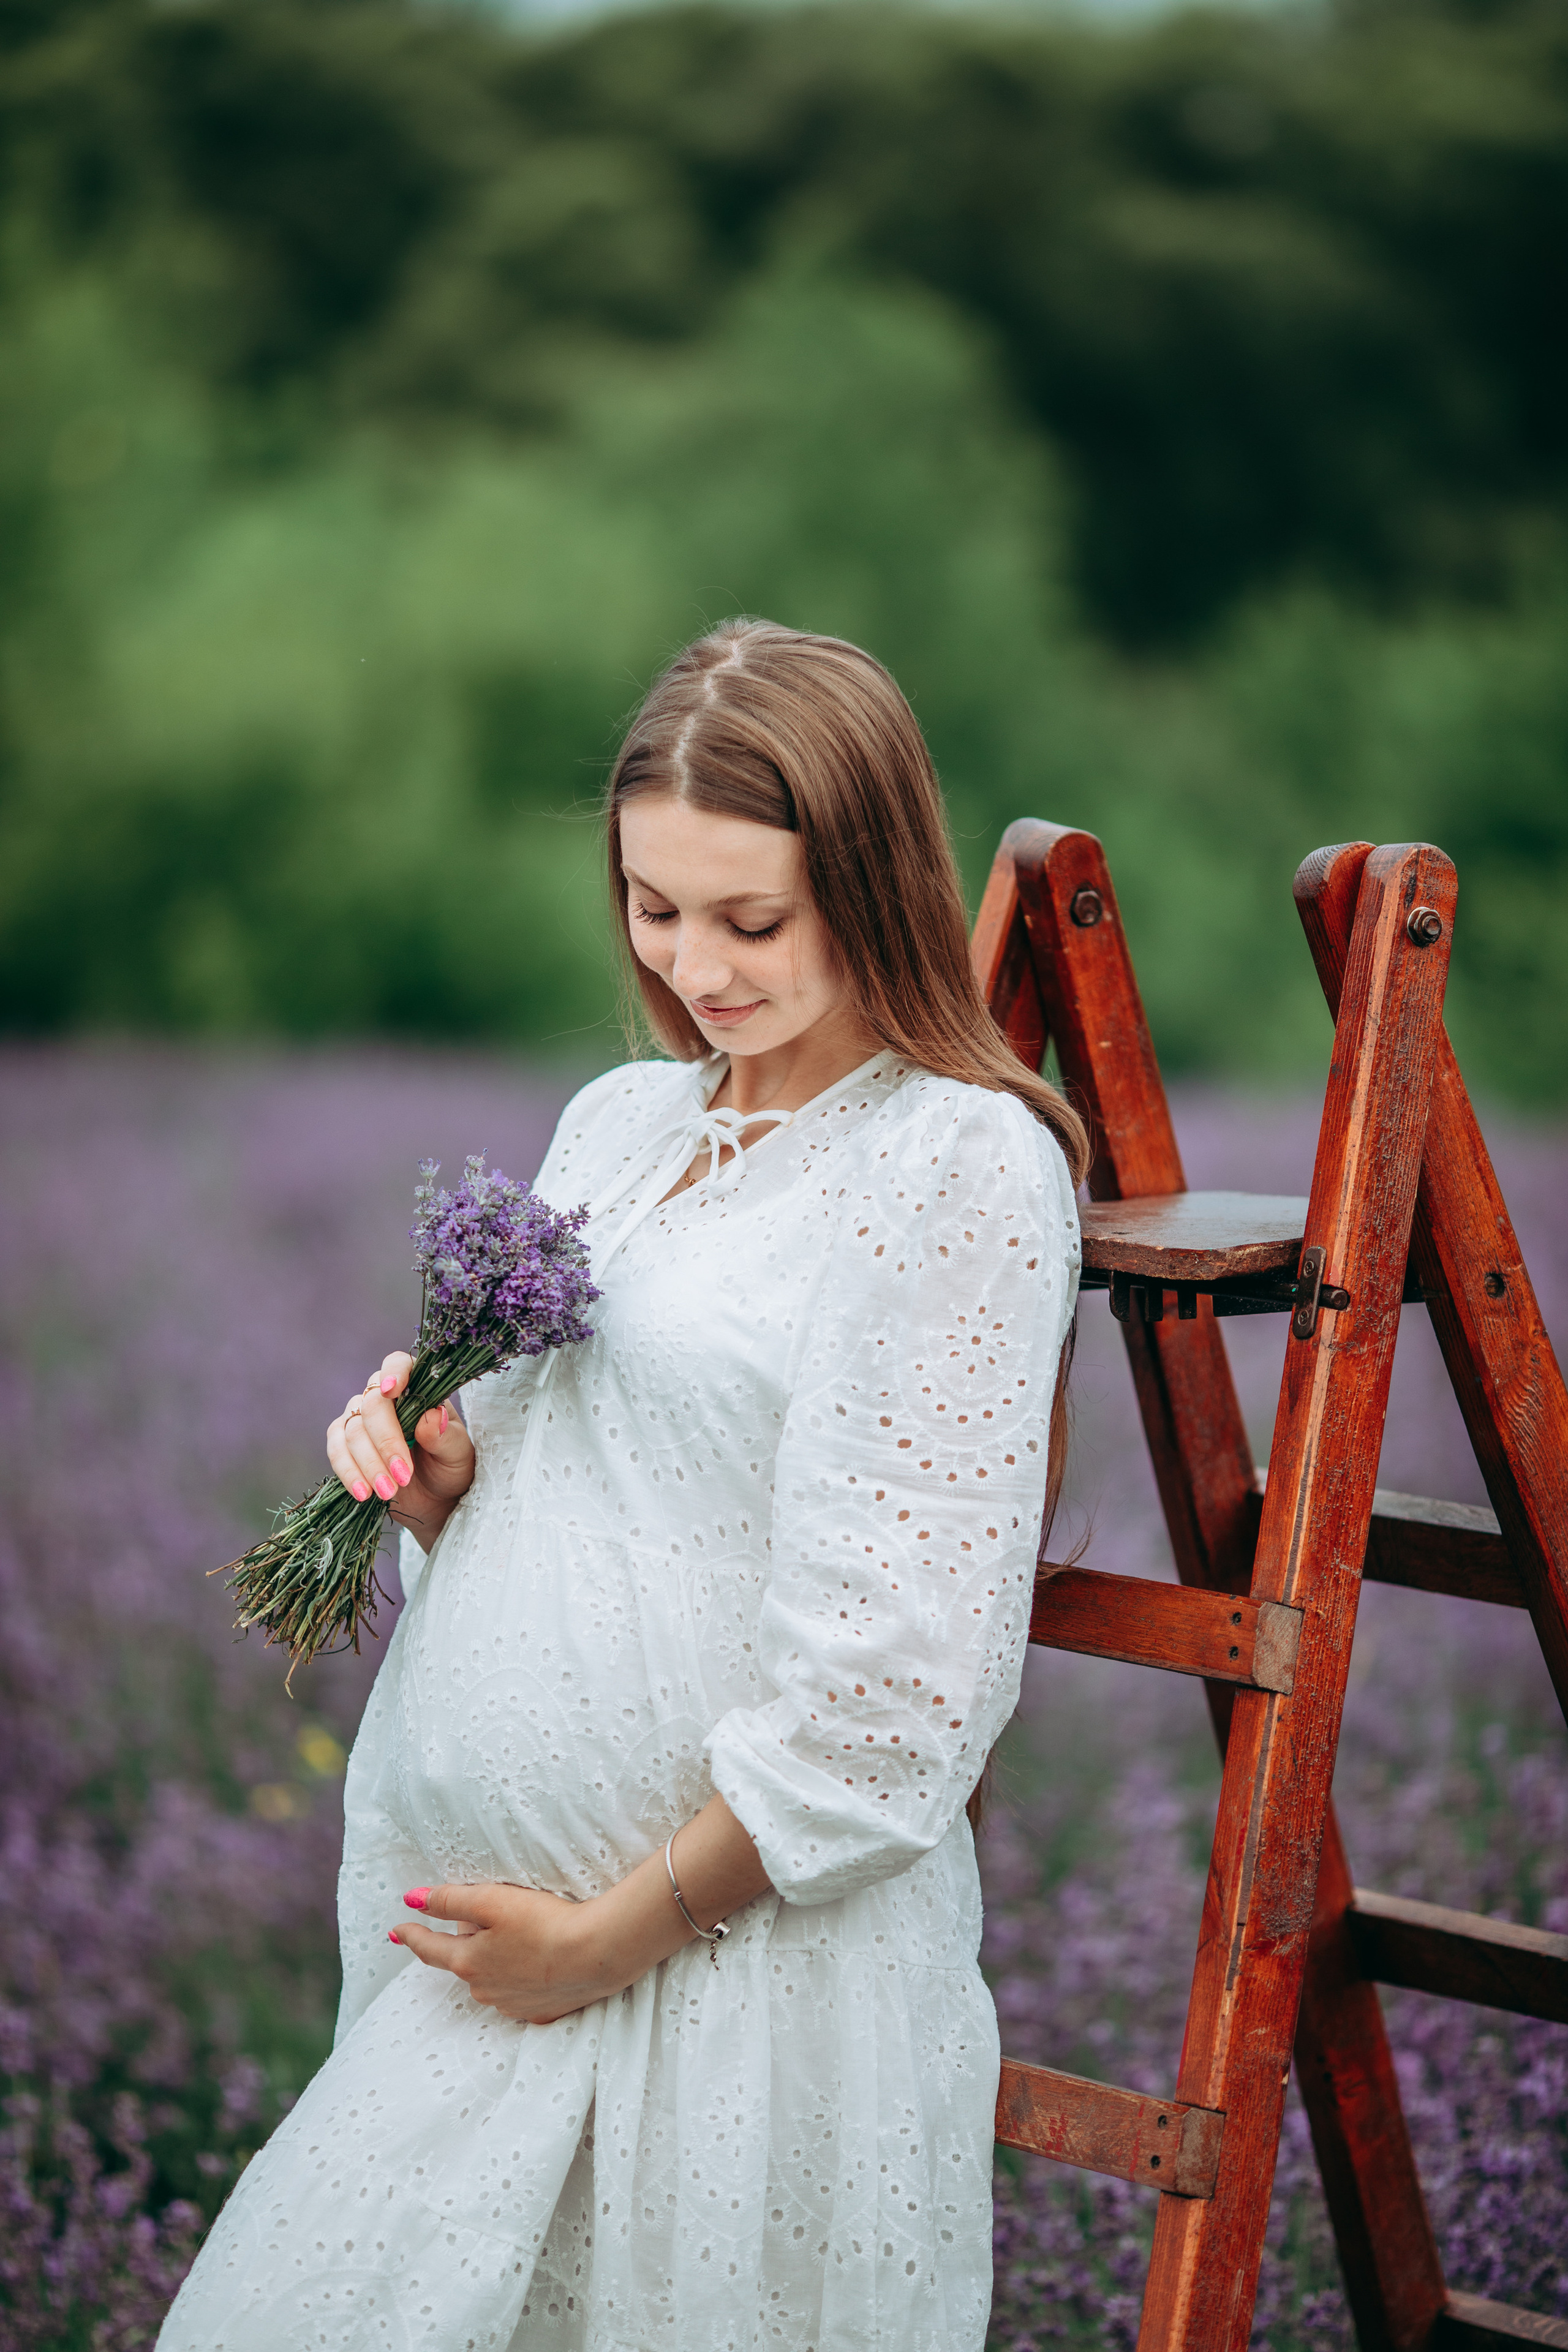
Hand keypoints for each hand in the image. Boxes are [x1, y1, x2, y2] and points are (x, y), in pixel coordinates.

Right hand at [326, 1350, 475, 1554]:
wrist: (435, 1498)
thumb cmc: (450, 1466)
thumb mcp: (457, 1454)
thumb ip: (445, 1436)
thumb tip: (431, 1417)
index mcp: (417, 1388)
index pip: (398, 1364)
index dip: (393, 1372)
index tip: (392, 1391)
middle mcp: (385, 1399)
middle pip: (372, 1404)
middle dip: (385, 1441)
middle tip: (403, 1476)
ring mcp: (361, 1420)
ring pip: (352, 1430)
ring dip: (369, 1463)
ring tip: (389, 1491)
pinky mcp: (345, 1445)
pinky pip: (336, 1451)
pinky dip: (348, 1472)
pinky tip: (363, 1493)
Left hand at [390, 1884, 631, 2024]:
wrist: (597, 1953)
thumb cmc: (545, 1922)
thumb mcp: (492, 1901)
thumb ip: (450, 1900)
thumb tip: (412, 1900)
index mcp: (468, 1962)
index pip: (430, 1948)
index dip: (412, 1935)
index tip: (397, 1930)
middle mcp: (484, 1990)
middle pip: (465, 1960)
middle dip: (467, 1942)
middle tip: (487, 1916)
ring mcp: (512, 2005)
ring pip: (492, 1978)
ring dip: (496, 1960)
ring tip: (523, 1936)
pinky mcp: (541, 2012)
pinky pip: (520, 1993)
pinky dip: (522, 1978)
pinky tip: (541, 1962)